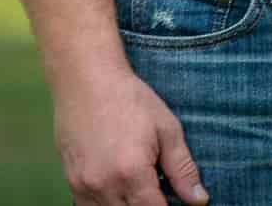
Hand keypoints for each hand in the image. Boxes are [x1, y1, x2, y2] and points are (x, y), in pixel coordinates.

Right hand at [53, 65, 207, 204]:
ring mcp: (84, 185)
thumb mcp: (166, 128)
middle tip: (156, 188)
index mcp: (132, 172)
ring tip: (137, 183)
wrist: (85, 78)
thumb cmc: (129, 98)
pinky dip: (106, 204)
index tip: (172, 200)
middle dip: (148, 205)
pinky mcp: (71, 181)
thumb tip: (199, 200)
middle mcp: (104, 185)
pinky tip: (117, 186)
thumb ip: (182, 169)